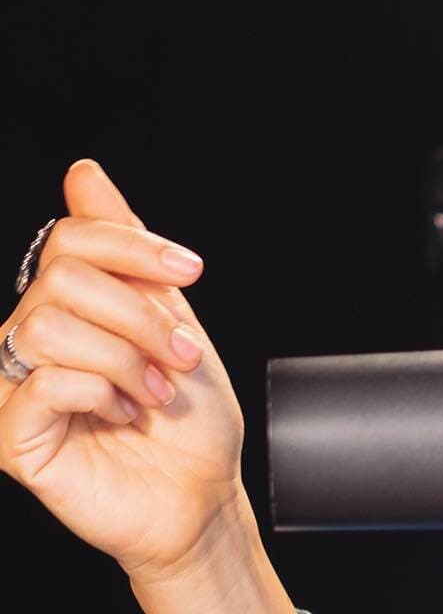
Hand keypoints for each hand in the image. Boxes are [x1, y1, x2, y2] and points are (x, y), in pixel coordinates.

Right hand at [0, 160, 245, 580]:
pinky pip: (46, 381)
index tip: (190, 269)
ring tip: (153, 392)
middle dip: (142, 315)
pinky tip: (122, 415)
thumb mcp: (171, 315)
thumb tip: (83, 174)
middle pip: (64, 278)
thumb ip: (126, 247)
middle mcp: (29, 339)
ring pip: (50, 326)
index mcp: (66, 306)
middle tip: (178, 356)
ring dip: (126, 357)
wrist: (201, 491)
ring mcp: (13, 387)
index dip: (134, 244)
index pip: (70, 239)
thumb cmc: (187, 416)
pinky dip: (104, 392)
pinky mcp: (12, 435)